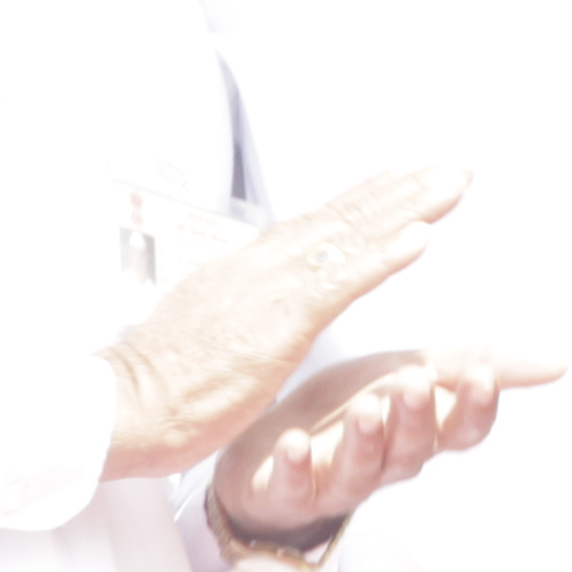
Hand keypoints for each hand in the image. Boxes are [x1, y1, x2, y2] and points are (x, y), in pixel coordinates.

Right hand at [106, 165, 463, 477]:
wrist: (120, 405)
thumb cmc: (158, 380)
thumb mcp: (204, 326)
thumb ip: (238, 305)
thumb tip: (253, 298)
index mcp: (246, 269)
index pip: (318, 224)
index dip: (366, 198)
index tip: (405, 177)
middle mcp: (263, 266)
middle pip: (345, 217)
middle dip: (402, 189)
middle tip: (451, 166)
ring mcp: (272, 290)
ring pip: (353, 236)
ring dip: (408, 207)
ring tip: (451, 184)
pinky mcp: (279, 324)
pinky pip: (343, 282)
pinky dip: (384, 255)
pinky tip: (421, 236)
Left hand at [207, 345, 553, 549]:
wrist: (269, 442)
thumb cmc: (352, 409)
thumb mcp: (412, 372)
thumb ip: (476, 363)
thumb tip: (561, 361)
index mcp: (421, 432)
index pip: (461, 430)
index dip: (474, 409)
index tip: (481, 377)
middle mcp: (386, 462)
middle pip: (413, 449)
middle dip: (416, 417)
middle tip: (415, 381)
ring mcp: (337, 481)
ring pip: (362, 470)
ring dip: (367, 442)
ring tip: (365, 410)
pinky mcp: (287, 492)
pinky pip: (295, 487)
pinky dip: (295, 467)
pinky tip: (294, 444)